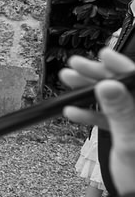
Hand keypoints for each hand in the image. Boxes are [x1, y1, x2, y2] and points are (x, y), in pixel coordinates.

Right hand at [62, 49, 134, 194]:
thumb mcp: (131, 142)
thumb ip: (121, 112)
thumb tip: (109, 85)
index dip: (121, 66)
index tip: (102, 55)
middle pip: (124, 88)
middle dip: (99, 75)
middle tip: (76, 65)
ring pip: (114, 101)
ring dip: (90, 92)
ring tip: (68, 81)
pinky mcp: (130, 137)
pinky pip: (109, 120)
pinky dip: (91, 115)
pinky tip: (73, 112)